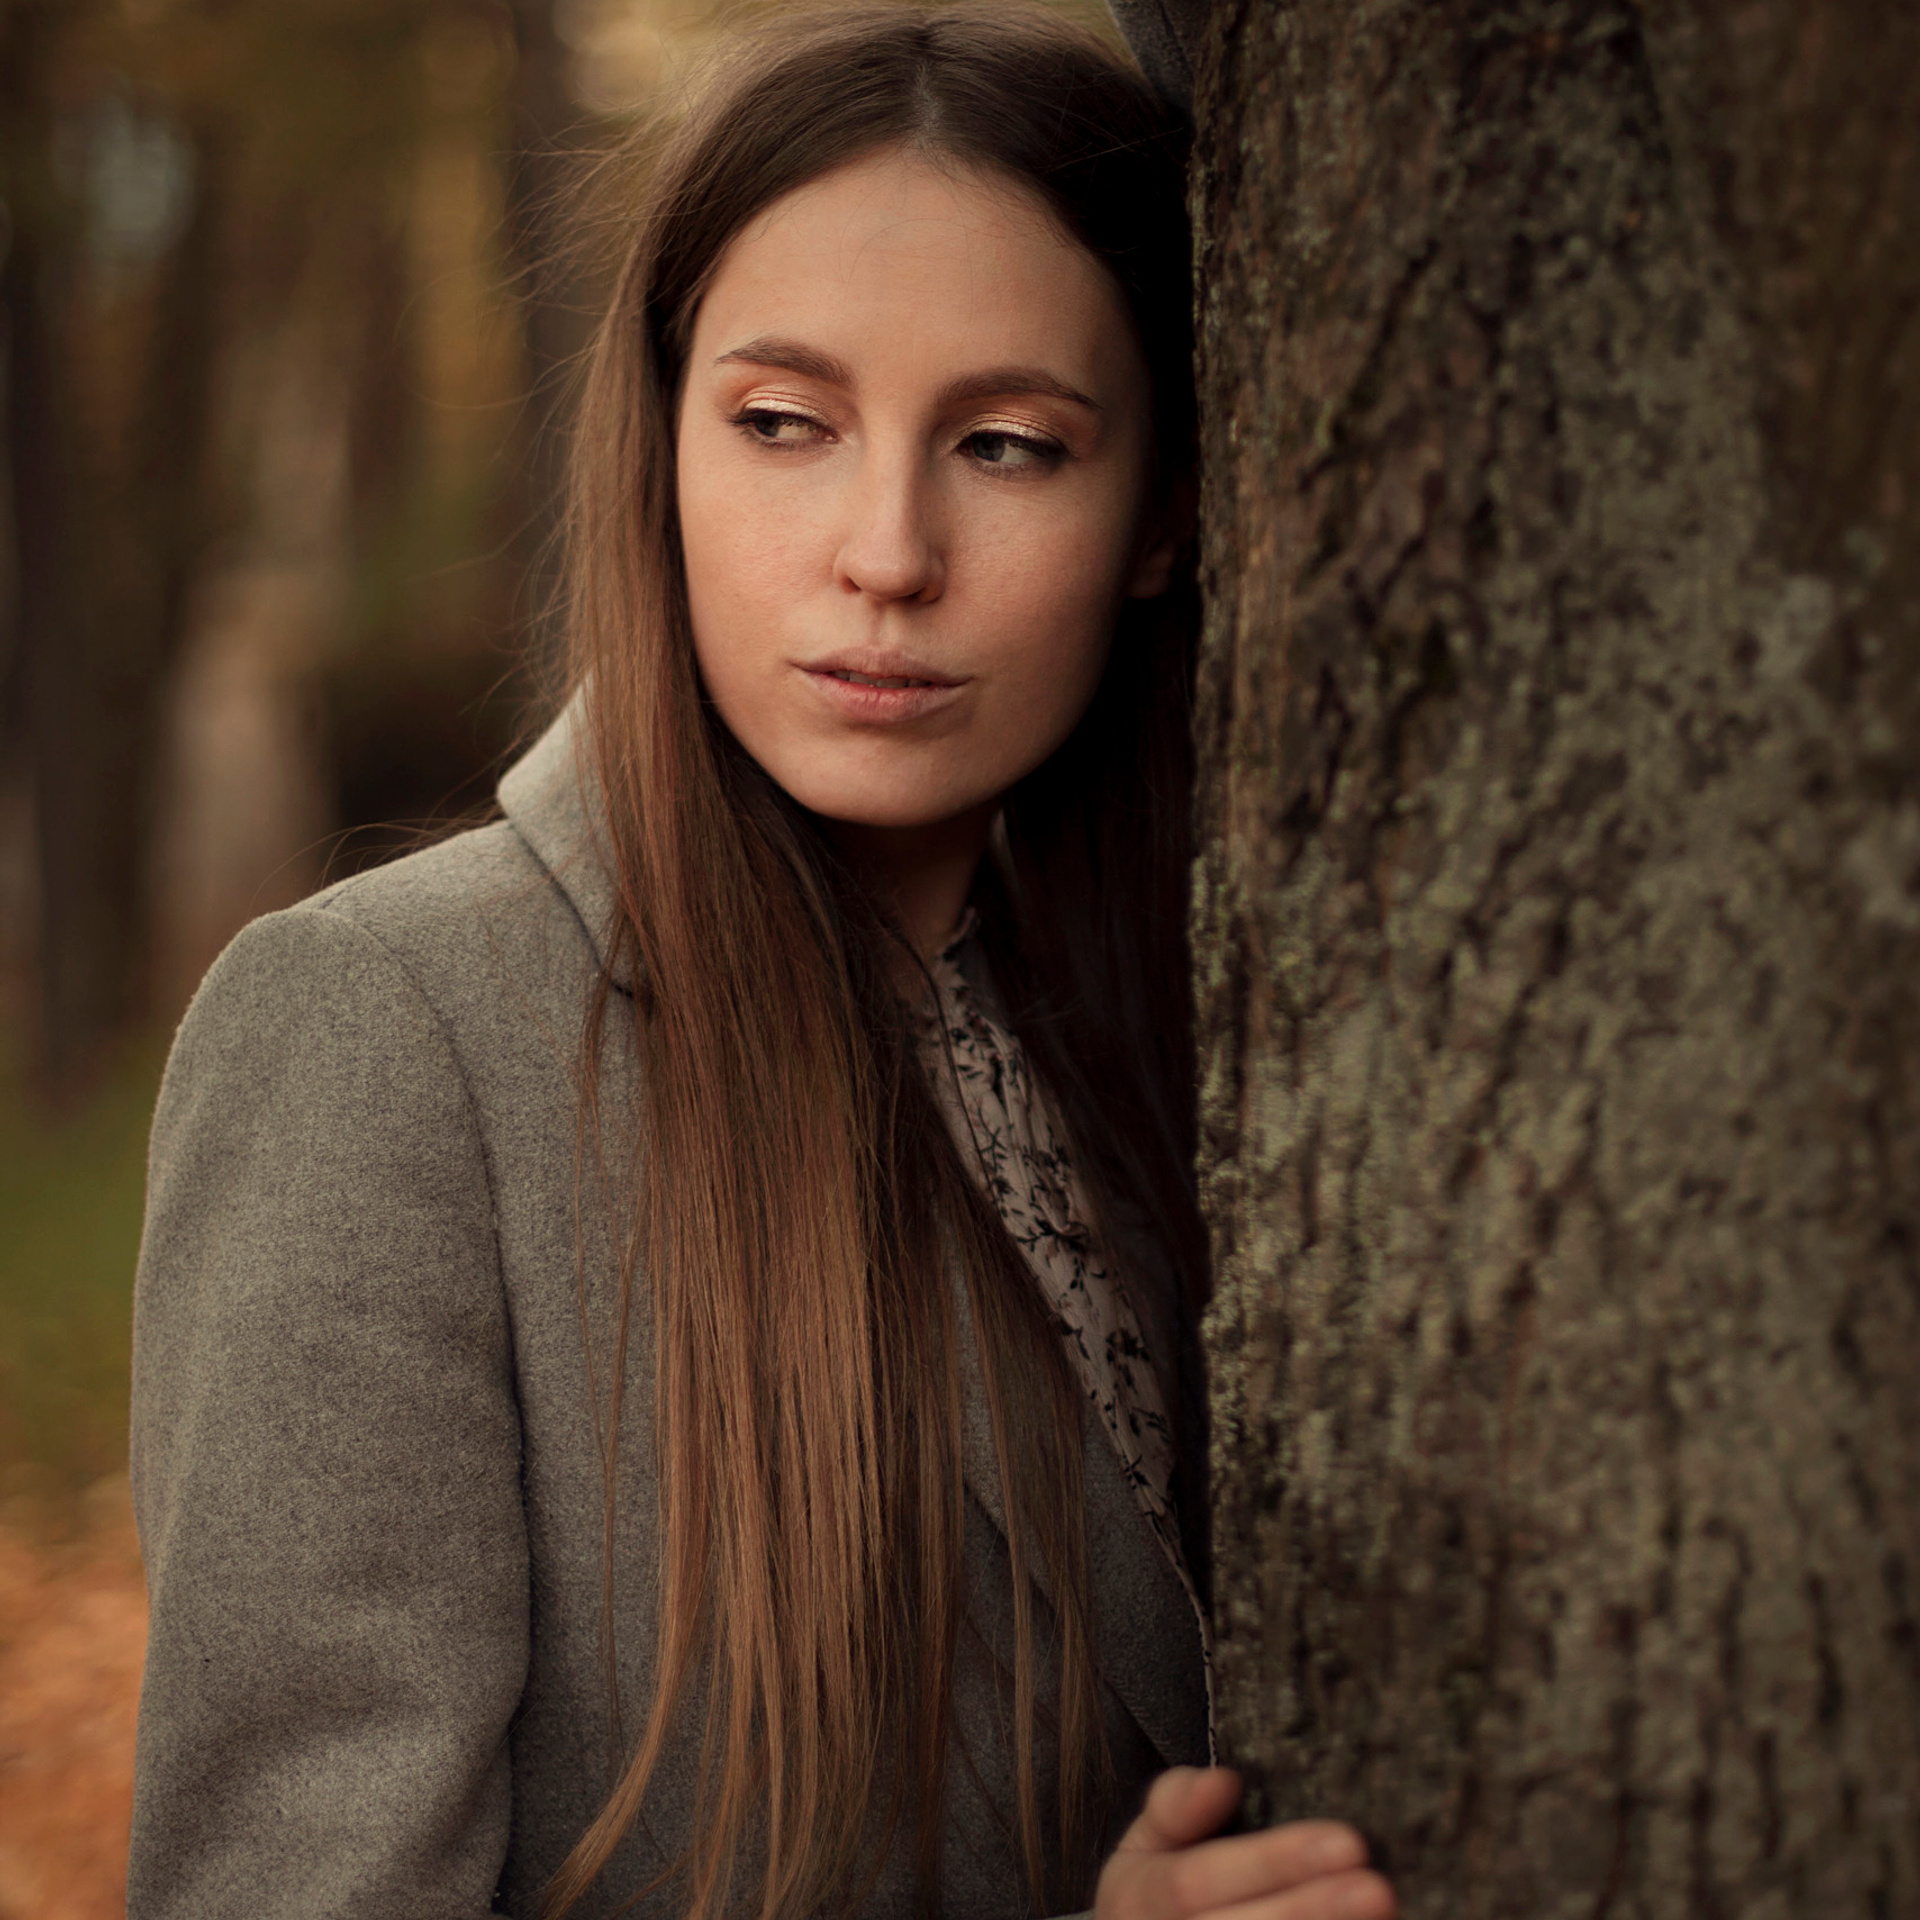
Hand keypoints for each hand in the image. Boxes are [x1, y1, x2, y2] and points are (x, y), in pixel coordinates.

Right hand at [1093, 1768, 1395, 1919]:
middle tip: (1377, 1888)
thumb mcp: (1148, 1841)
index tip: (1346, 1842)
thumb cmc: (1159, 1888)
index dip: (1270, 1862)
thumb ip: (1175, 1806)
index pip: (1198, 1882)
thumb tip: (1223, 1781)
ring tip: (1384, 1911)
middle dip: (1310, 1911)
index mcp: (1138, 1903)